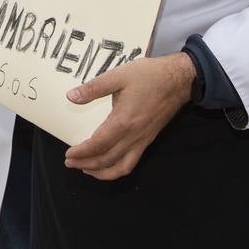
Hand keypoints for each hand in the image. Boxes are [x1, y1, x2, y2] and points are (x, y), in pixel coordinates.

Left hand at [62, 52, 195, 180]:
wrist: (179, 80)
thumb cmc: (149, 76)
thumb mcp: (118, 75)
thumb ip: (94, 88)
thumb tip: (71, 97)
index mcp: (123, 121)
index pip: (98, 144)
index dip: (82, 152)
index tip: (68, 154)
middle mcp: (133, 136)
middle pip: (106, 159)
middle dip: (86, 164)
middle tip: (70, 163)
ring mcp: (142, 140)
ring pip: (120, 167)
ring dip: (101, 172)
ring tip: (86, 169)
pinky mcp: (148, 140)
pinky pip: (132, 162)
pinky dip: (117, 169)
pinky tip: (109, 165)